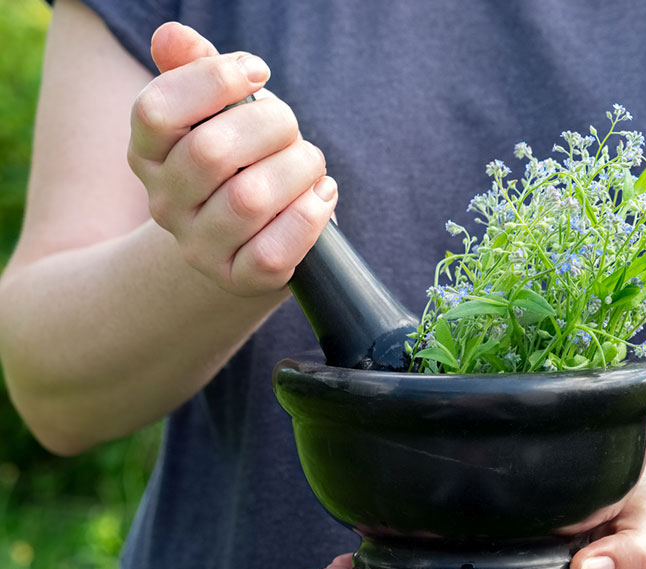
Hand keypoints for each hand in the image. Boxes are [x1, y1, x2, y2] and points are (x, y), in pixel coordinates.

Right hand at [127, 23, 336, 296]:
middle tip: (293, 129)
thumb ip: (197, 72)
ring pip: (250, 200)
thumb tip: (172, 36)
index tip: (258, 72)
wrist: (249, 242)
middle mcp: (165, 203)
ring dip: (298, 170)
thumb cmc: (242, 164)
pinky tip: (320, 196)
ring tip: (311, 165)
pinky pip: (274, 252)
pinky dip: (309, 216)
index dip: (214, 81)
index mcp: (149, 153)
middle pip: (212, 152)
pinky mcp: (239, 279)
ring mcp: (199, 247)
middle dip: (272, 126)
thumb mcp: (218, 115)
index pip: (158, 110)